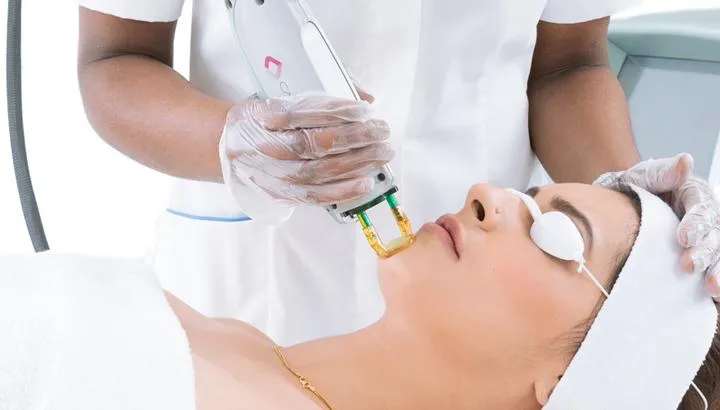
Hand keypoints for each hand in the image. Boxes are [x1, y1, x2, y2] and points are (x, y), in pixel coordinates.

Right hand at [220, 91, 392, 207]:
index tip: (364, 109)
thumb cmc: (264, 118)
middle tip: (381, 130)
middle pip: (313, 144)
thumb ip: (322, 95)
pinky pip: (313, 197)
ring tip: (381, 153)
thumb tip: (366, 98)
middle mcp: (265, 145)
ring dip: (356, 163)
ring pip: (317, 172)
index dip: (337, 112)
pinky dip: (342, 191)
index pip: (302, 112)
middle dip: (355, 138)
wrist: (229, 147)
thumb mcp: (281, 95)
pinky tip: (365, 182)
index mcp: (263, 115)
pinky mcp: (280, 193)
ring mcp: (271, 173)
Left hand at [594, 153, 719, 298]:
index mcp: (692, 194)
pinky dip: (718, 287)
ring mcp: (704, 242)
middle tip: (689, 265)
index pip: (702, 206)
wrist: (612, 214)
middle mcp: (704, 219)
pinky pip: (714, 272)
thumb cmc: (627, 193)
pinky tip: (714, 298)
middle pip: (715, 234)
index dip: (696, 223)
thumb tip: (685, 161)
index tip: (683, 237)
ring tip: (711, 288)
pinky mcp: (700, 263)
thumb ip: (658, 173)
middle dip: (706, 251)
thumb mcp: (636, 178)